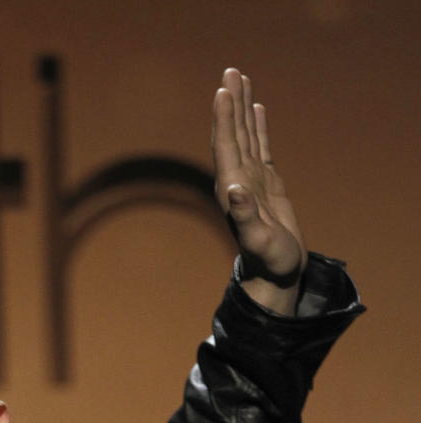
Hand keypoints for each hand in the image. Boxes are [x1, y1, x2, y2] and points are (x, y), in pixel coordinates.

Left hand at [212, 67, 307, 312]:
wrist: (274, 275)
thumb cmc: (268, 262)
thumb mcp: (258, 240)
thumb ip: (245, 216)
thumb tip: (234, 189)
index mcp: (232, 190)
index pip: (225, 145)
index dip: (223, 118)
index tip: (223, 90)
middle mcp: (237, 181)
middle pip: (232, 133)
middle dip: (230, 102)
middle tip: (230, 70)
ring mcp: (251, 181)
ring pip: (245, 135)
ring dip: (242, 108)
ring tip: (241, 79)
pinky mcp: (266, 184)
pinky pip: (260, 146)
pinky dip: (257, 126)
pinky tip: (257, 108)